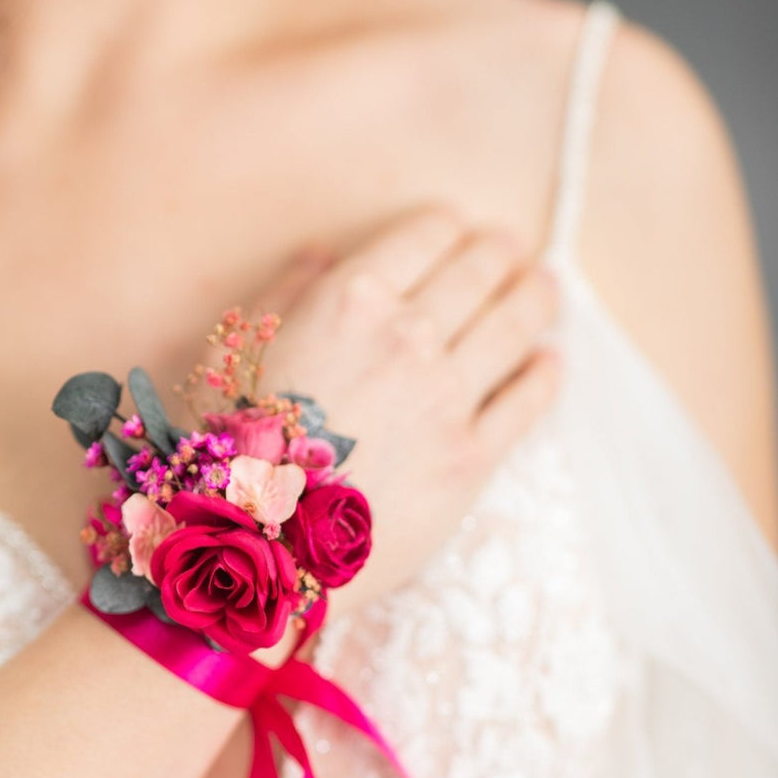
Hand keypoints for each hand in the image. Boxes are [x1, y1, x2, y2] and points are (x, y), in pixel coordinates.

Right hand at [260, 206, 562, 617]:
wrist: (256, 551)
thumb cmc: (229, 452)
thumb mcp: (232, 355)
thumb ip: (284, 295)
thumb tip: (321, 256)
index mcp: (351, 301)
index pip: (425, 235)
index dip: (447, 226)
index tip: (457, 228)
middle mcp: (410, 337)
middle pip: (479, 270)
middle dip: (498, 253)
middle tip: (508, 250)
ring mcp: (448, 399)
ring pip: (516, 324)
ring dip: (536, 296)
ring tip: (544, 288)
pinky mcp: (472, 459)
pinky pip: (526, 402)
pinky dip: (544, 374)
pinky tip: (548, 362)